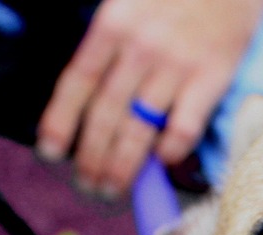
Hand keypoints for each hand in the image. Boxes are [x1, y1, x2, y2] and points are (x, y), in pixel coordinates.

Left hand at [37, 0, 262, 197]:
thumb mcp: (131, 0)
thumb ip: (111, 40)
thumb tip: (91, 94)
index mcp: (113, 23)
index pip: (77, 81)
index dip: (60, 121)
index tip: (49, 151)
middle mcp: (140, 47)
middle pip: (106, 115)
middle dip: (91, 157)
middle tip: (87, 185)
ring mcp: (177, 64)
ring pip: (140, 129)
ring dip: (123, 167)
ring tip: (113, 189)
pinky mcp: (213, 76)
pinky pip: (184, 126)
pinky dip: (170, 151)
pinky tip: (162, 163)